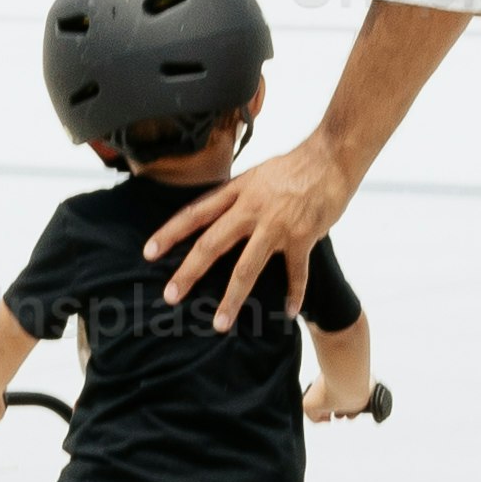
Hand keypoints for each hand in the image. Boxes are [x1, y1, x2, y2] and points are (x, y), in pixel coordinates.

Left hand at [145, 141, 354, 330]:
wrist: (331, 157)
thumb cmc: (294, 166)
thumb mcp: (256, 175)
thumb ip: (236, 196)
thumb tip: (215, 213)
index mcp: (237, 192)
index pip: (195, 213)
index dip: (170, 233)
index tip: (149, 252)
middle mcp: (251, 209)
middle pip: (212, 244)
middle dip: (189, 272)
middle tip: (170, 296)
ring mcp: (277, 225)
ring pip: (247, 267)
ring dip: (232, 298)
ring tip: (220, 324)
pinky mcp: (303, 237)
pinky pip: (296, 273)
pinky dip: (294, 294)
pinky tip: (288, 312)